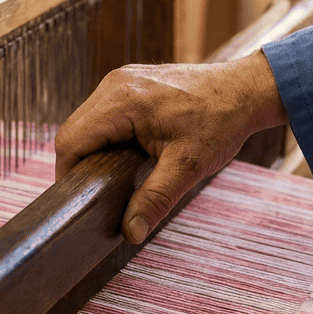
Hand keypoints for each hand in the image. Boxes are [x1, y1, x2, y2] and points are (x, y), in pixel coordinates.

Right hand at [54, 50, 286, 243]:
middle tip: (95, 197)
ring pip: (85, 123)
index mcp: (122, 100)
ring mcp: (121, 80)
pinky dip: (105, 138)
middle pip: (72, 131)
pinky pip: (102, 115)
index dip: (68, 176)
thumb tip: (131, 233)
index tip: (79, 203)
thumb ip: (155, 200)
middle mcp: (115, 83)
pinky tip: (122, 158)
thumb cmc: (220, 122)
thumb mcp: (187, 167)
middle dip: (79, 166)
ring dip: (91, 151)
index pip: (70, 141)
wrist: (244, 91)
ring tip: (109, 180)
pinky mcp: (129, 84)